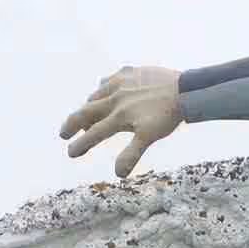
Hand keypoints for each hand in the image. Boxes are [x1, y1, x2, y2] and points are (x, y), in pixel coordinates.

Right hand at [60, 65, 182, 176]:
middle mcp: (114, 98)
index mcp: (118, 116)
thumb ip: (131, 154)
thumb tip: (118, 174)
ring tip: (86, 114)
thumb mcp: (149, 137)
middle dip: (73, 124)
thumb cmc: (167, 116)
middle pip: (86, 112)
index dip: (81, 144)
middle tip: (64, 134)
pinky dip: (104, 88)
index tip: (70, 152)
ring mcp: (121, 83)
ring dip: (89, 107)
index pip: (94, 134)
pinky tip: (106, 90)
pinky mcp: (129, 73)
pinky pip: (110, 80)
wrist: (185, 89)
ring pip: (96, 95)